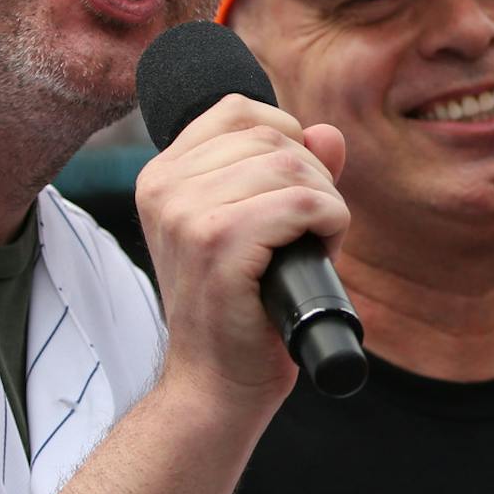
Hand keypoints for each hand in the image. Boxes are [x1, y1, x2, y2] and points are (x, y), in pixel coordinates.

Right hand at [136, 94, 348, 408]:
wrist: (216, 383)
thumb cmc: (241, 308)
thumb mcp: (259, 226)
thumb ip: (291, 173)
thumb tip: (328, 133)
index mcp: (162, 175)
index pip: (238, 110)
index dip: (286, 139)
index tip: (292, 190)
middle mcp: (164, 186)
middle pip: (274, 134)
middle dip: (314, 178)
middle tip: (308, 231)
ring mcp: (186, 213)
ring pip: (293, 164)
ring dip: (325, 203)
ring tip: (312, 246)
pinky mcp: (217, 243)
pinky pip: (302, 202)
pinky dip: (331, 222)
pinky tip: (320, 252)